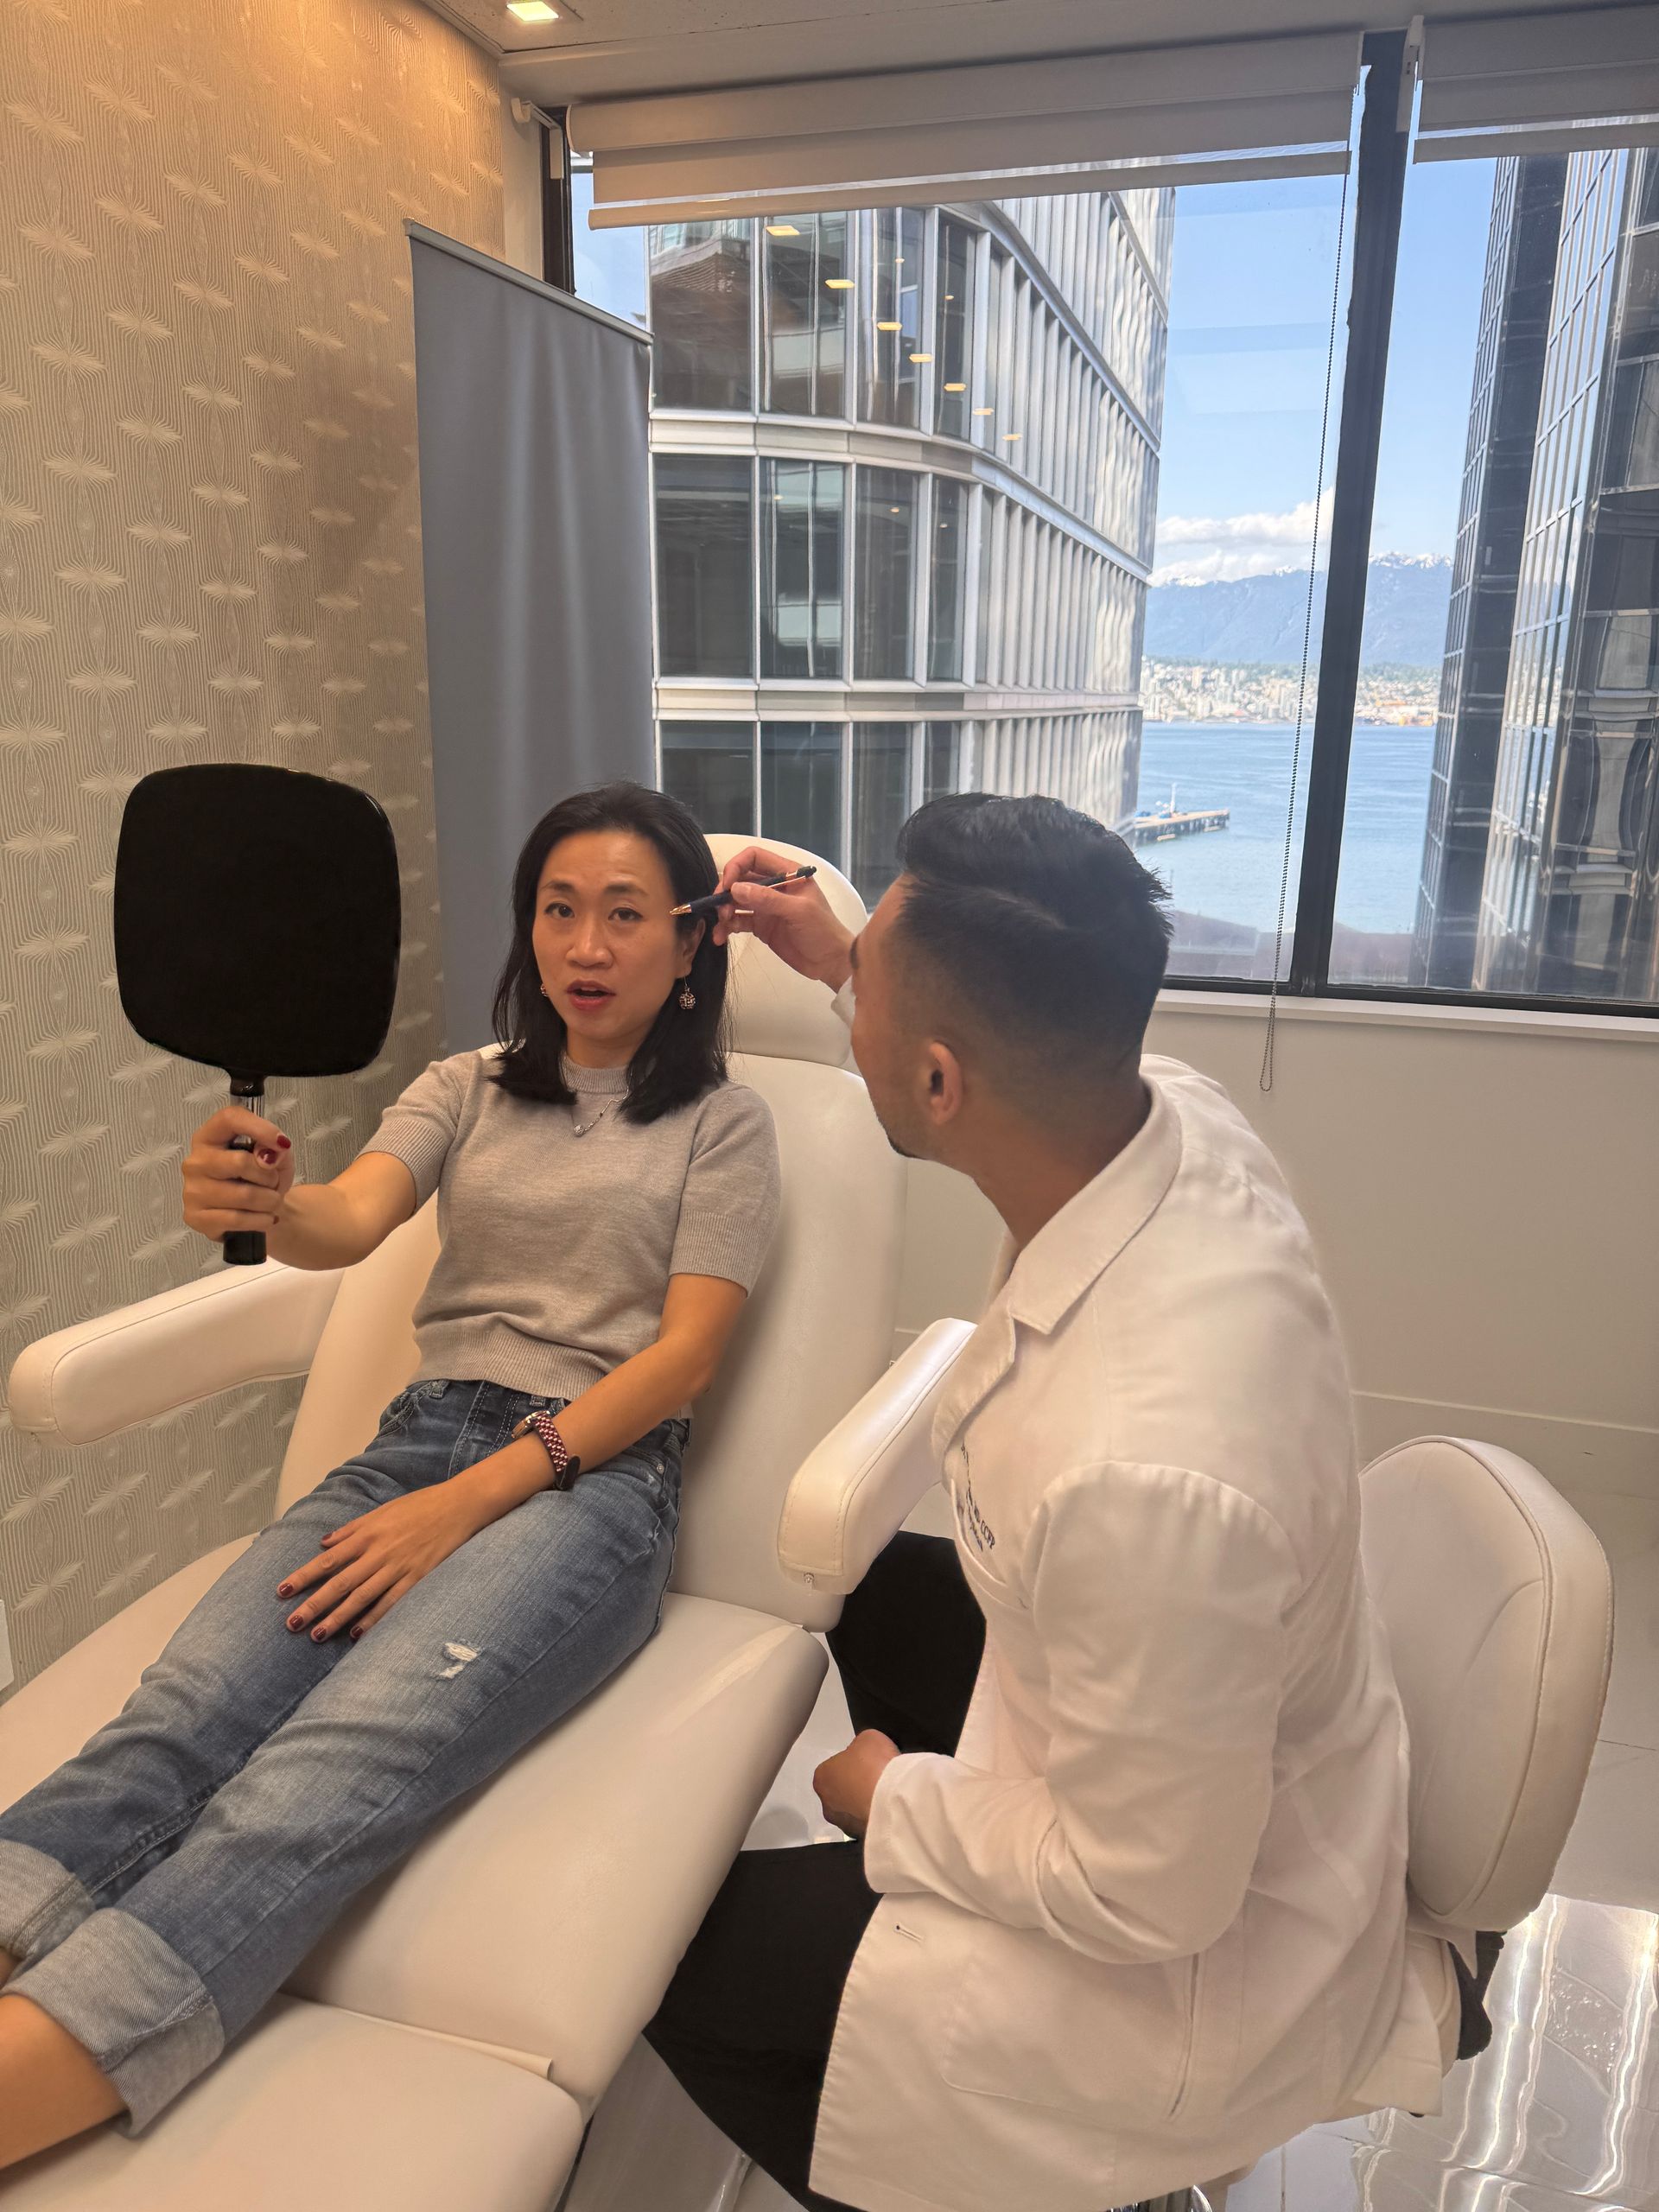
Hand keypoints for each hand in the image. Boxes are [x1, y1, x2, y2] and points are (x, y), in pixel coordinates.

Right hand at [181, 1108, 294, 1243]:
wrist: (256, 1214)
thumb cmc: (262, 1178)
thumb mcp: (278, 1157)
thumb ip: (276, 1149)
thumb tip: (267, 1157)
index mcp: (210, 1136)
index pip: (229, 1119)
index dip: (259, 1128)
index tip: (282, 1143)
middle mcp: (195, 1161)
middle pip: (240, 1162)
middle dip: (268, 1176)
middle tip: (273, 1183)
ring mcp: (192, 1190)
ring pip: (244, 1195)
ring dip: (269, 1201)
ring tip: (270, 1202)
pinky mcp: (195, 1217)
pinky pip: (237, 1219)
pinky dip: (260, 1220)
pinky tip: (264, 1218)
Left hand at [278, 1481, 487, 1641]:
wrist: (460, 1505)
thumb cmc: (420, 1505)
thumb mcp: (383, 1510)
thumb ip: (352, 1529)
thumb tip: (324, 1543)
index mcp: (368, 1533)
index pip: (328, 1559)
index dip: (303, 1576)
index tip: (282, 1591)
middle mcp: (379, 1552)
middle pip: (340, 1582)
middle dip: (314, 1604)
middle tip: (292, 1623)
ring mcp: (399, 1566)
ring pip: (362, 1597)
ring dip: (338, 1617)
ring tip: (317, 1635)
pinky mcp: (419, 1577)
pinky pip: (392, 1602)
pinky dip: (374, 1619)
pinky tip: (357, 1634)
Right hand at [711, 844, 855, 991]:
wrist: (830, 962)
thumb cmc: (822, 931)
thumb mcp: (798, 911)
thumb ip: (767, 899)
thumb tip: (735, 889)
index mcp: (787, 873)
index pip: (754, 857)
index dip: (736, 867)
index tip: (727, 886)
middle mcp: (774, 886)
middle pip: (740, 879)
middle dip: (726, 892)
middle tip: (720, 910)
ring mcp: (766, 906)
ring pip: (736, 901)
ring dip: (724, 911)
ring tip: (721, 927)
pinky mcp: (761, 926)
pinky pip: (738, 921)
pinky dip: (727, 927)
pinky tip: (720, 937)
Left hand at [813, 1729, 899, 1838]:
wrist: (892, 1799)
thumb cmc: (874, 1765)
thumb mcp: (868, 1739)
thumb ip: (860, 1747)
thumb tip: (864, 1755)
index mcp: (822, 1777)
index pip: (835, 1767)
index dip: (854, 1764)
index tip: (869, 1763)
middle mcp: (827, 1804)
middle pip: (843, 1791)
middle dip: (858, 1786)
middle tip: (878, 1779)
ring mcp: (843, 1824)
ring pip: (854, 1810)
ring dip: (867, 1803)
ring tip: (887, 1794)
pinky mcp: (860, 1838)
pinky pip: (868, 1823)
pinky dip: (877, 1817)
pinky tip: (891, 1808)